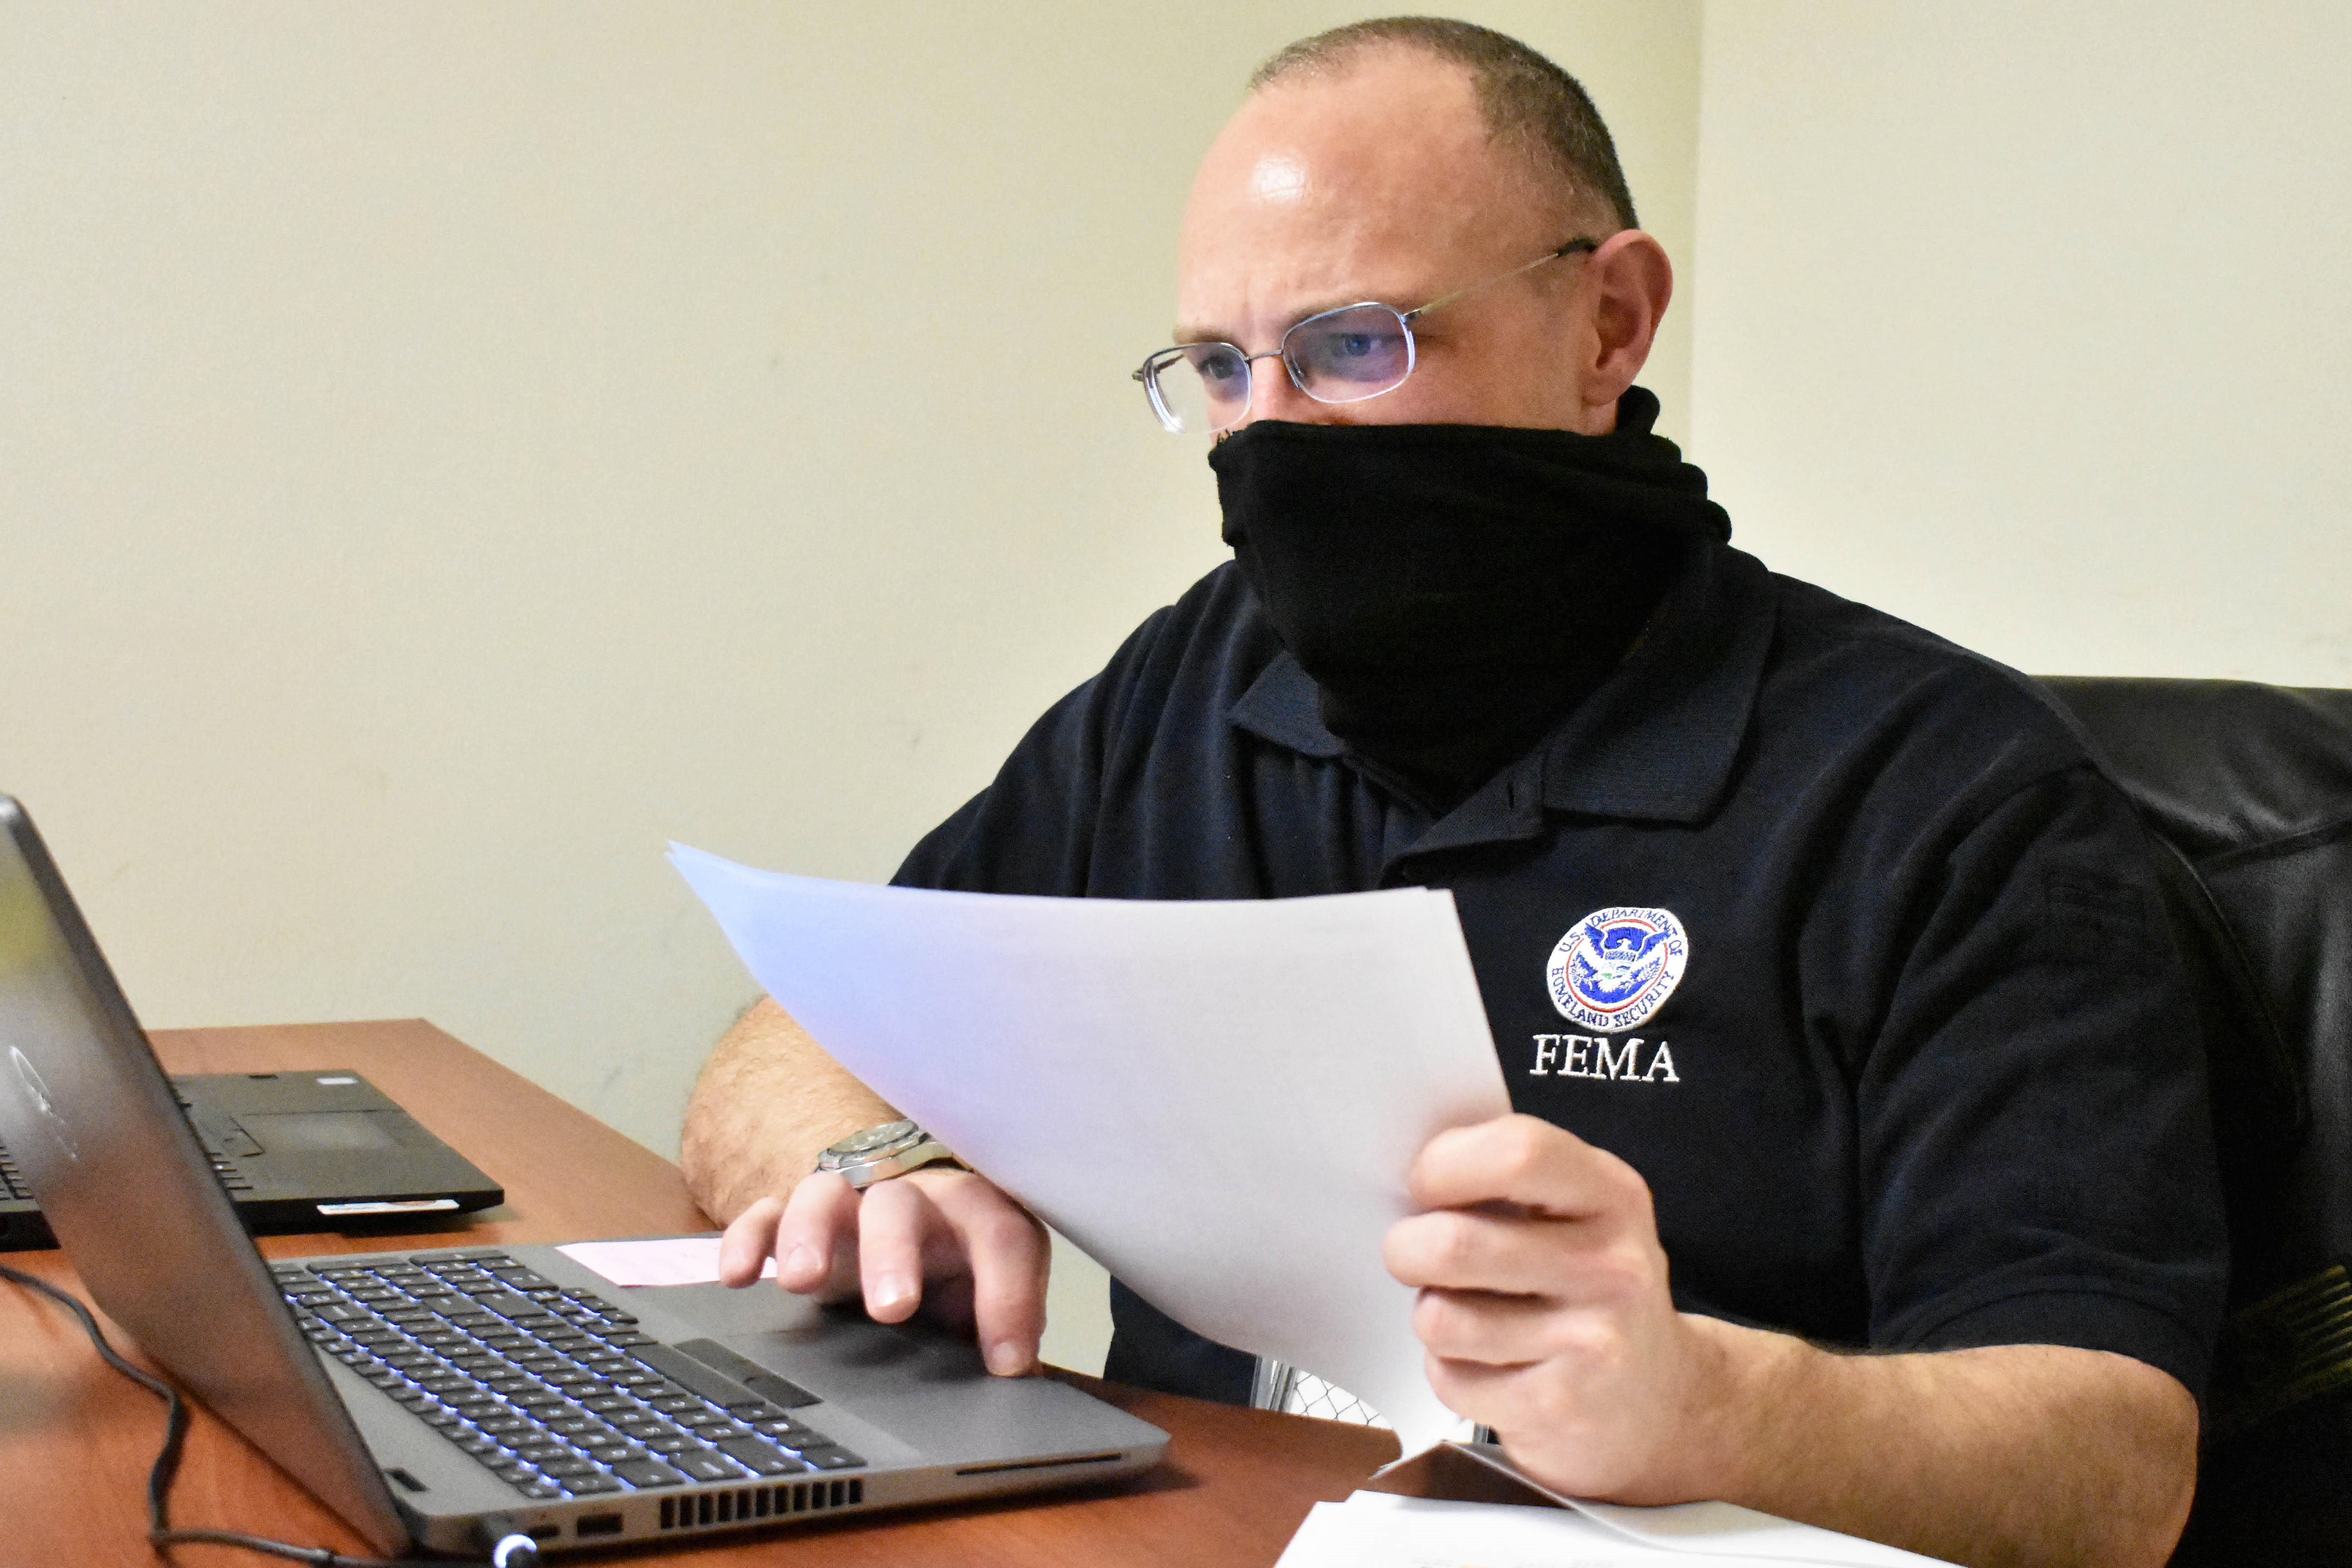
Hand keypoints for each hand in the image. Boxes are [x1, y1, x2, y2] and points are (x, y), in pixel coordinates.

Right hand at [717, 1166, 1048, 1377]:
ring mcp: (847, 1204)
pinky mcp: (795, 1217)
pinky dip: (749, 1238)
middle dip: (894, 1254)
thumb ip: (1009, 1329)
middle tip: (893, 1309)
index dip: (1009, 1296)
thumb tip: (1018, 1376)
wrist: (907, 1224)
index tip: (1006, 1361)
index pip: (1002, 1237)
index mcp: (975, 1214)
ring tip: (801, 1281)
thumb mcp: (991, 1294)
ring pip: (825, 1194)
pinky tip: (737, 1276)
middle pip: (901, 1206)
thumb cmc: (956, 1265)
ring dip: (811, 1233)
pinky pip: (766, 1213)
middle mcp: (911, 1199)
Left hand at [1382, 1113, 1728, 1501]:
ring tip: (1466, 1314)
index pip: (1515, 1153)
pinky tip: (1490, 1365)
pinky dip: (1450, 1372)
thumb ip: (1507, 1177)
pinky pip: (1449, 1378)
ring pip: (1439, 1318)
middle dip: (1406, 1249)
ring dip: (1431, 1316)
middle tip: (1414, 1254)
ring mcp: (1592, 1343)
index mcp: (1612, 1196)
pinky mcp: (1559, 1408)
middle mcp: (1613, 1267)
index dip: (1444, 1165)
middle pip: (1454, 1244)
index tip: (1424, 1184)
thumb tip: (1413, 1168)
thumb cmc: (1588, 1288)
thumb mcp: (1578, 1212)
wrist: (1657, 1400)